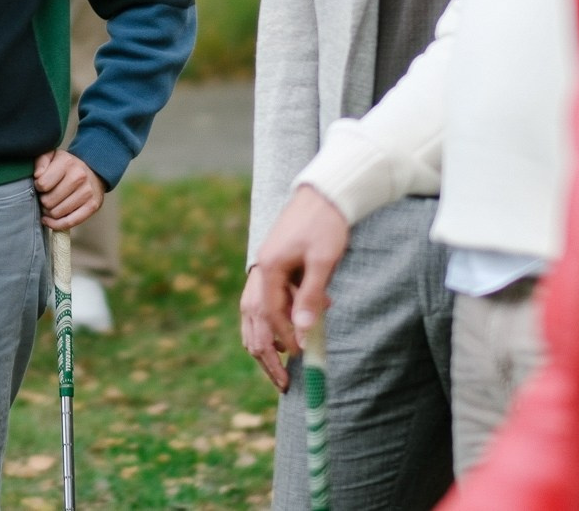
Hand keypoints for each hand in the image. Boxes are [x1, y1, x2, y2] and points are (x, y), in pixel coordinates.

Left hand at [33, 150, 103, 229]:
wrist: (94, 171)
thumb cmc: (68, 166)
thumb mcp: (52, 156)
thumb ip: (41, 161)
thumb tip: (37, 176)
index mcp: (67, 163)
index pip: (42, 184)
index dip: (37, 187)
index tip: (40, 185)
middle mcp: (79, 177)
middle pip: (48, 201)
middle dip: (43, 201)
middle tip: (45, 197)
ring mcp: (87, 193)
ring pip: (56, 213)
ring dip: (49, 212)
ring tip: (50, 205)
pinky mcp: (92, 206)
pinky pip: (69, 222)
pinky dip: (56, 224)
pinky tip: (49, 219)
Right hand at [239, 186, 347, 391]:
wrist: (323, 194)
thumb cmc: (326, 225)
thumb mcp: (323, 261)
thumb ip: (311, 296)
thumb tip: (302, 332)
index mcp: (268, 268)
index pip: (270, 315)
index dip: (285, 339)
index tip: (301, 357)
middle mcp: (258, 272)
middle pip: (253, 323)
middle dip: (267, 355)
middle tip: (283, 383)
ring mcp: (260, 270)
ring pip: (253, 318)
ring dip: (266, 343)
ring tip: (282, 366)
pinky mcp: (269, 270)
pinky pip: (260, 306)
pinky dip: (270, 326)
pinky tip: (289, 334)